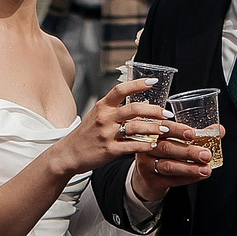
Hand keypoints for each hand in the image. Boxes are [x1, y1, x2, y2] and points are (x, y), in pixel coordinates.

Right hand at [53, 79, 180, 174]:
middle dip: (154, 110)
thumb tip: (142, 103)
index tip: (153, 81)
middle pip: (133, 109)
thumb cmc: (86, 134)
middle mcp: (104, 118)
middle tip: (167, 113)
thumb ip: (116, 109)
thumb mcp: (97, 116)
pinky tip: (153, 145)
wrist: (69, 154)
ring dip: (153, 128)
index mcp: (102, 106)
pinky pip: (131, 146)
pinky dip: (145, 145)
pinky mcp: (109, 150)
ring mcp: (106, 134)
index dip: (138, 84)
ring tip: (165, 129)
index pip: (121, 89)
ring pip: (135, 128)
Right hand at [127, 115, 215, 199]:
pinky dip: (187, 178)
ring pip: (168, 166)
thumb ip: (196, 135)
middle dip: (188, 151)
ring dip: (189, 168)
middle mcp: (145, 148)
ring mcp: (146, 165)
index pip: (163, 128)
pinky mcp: (152, 181)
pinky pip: (171, 180)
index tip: (192, 133)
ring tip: (206, 168)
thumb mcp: (174, 141)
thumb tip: (219, 130)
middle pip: (166, 148)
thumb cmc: (163, 154)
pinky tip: (200, 176)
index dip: (177, 130)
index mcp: (151, 132)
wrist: (146, 177)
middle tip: (206, 154)